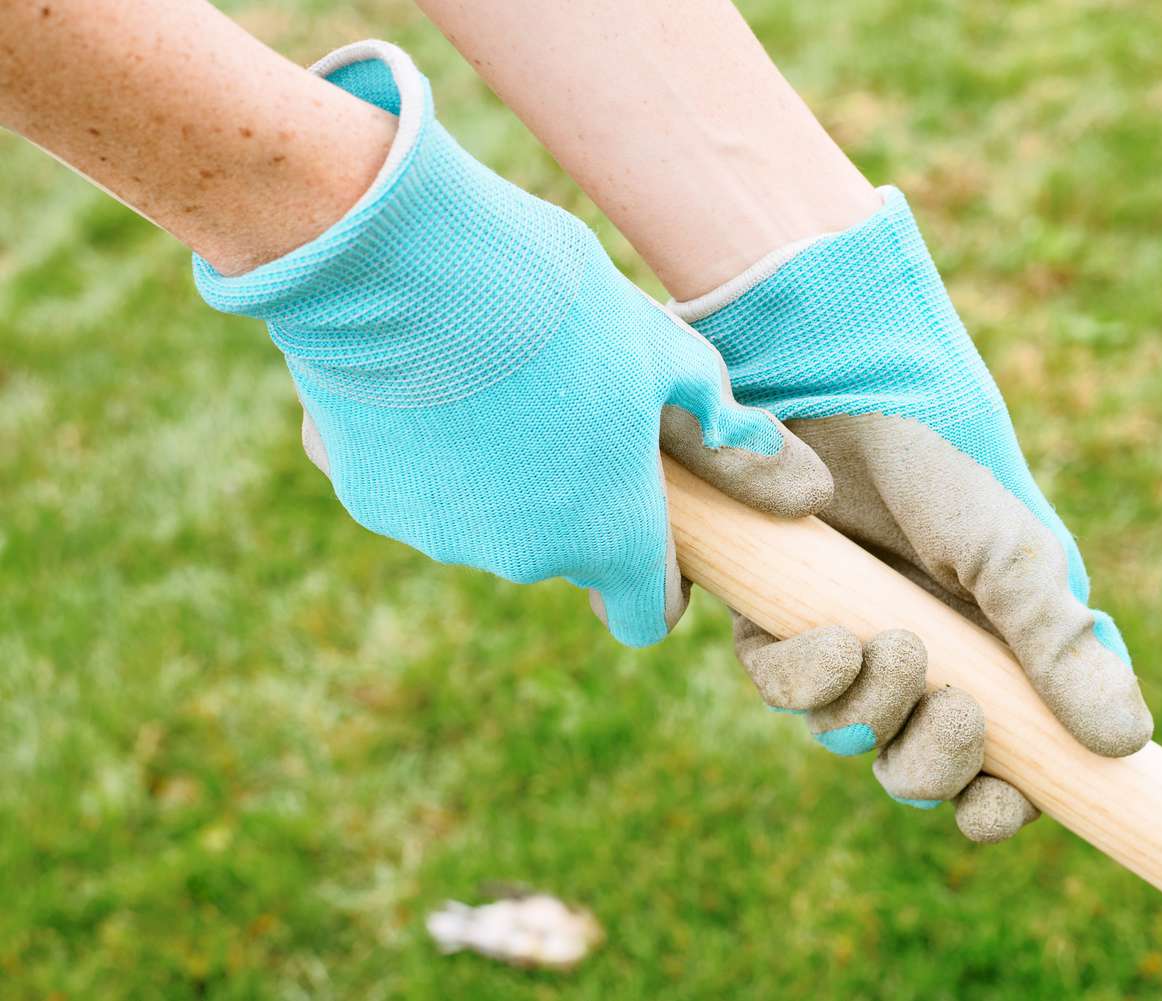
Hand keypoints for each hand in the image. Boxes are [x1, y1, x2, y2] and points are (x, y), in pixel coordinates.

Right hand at [194, 41, 829, 646]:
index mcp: (612, 533)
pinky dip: (427, 444)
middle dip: (569, 497)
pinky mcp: (369, 500)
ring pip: (484, 516)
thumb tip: (759, 442)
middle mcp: (527, 560)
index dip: (652, 578)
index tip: (646, 523)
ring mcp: (442, 536)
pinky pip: (414, 481)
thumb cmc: (554, 303)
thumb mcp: (657, 344)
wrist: (404, 262)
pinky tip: (425, 373)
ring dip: (495, 470)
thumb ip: (713, 405)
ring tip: (491, 375)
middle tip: (563, 404)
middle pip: (560, 550)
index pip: (643, 614)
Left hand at [672, 186, 1151, 840]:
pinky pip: (788, 691)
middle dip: (935, 765)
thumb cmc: (947, 468)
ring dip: (873, 712)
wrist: (847, 392)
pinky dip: (811, 678)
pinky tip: (835, 634)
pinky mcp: (784, 622)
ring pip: (852, 740)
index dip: (1001, 804)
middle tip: (953, 708)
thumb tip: (1129, 744)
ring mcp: (853, 644)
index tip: (999, 802)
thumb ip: (1061, 647)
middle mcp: (927, 661)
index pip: (1006, 771)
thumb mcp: (1013, 558)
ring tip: (888, 641)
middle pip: (923, 774)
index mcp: (999, 657)